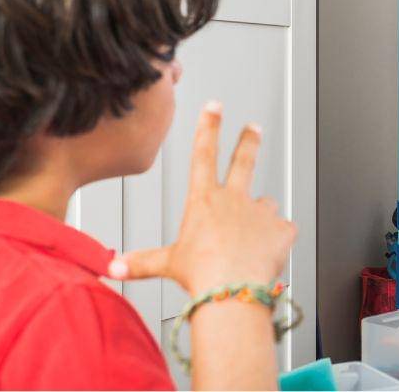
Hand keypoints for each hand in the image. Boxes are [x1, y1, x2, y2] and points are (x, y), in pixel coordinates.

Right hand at [108, 101, 296, 295]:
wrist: (233, 290)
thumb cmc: (201, 276)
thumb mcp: (168, 264)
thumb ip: (143, 262)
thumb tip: (114, 267)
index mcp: (204, 200)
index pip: (203, 154)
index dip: (209, 128)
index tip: (214, 107)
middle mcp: (234, 199)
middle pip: (243, 162)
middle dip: (249, 142)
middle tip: (254, 128)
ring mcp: (260, 211)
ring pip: (265, 205)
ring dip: (260, 215)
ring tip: (251, 238)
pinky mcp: (282, 228)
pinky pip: (283, 230)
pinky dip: (278, 240)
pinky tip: (268, 253)